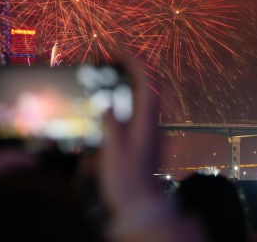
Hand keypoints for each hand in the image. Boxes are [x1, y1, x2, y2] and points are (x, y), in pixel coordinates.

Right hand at [98, 57, 162, 219]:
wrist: (142, 207)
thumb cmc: (128, 181)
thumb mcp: (114, 150)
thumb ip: (110, 122)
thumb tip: (106, 101)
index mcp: (147, 119)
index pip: (146, 79)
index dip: (132, 59)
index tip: (114, 48)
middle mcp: (151, 121)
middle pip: (147, 83)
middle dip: (129, 65)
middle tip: (108, 57)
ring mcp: (149, 129)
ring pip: (141, 95)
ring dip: (126, 80)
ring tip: (105, 73)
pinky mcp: (143, 138)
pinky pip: (134, 108)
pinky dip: (123, 96)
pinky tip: (107, 101)